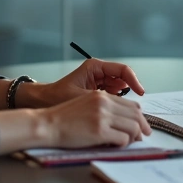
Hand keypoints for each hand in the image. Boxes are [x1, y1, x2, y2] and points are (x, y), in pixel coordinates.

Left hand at [20, 59, 144, 107]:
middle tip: (138, 110)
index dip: (134, 81)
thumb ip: (103, 100)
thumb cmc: (57, 96)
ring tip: (129, 115)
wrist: (42, 102)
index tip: (140, 93)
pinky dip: (117, 105)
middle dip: (132, 93)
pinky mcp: (97, 92)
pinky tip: (118, 116)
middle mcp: (99, 72)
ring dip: (125, 101)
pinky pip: (113, 96)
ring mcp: (99, 81)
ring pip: (120, 89)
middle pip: (124, 80)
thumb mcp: (82, 97)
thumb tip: (123, 107)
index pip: (123, 70)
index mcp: (95, 67)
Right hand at [37, 90, 151, 147]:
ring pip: (133, 127)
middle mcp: (105, 103)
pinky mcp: (99, 131)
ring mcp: (103, 117)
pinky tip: (116, 146)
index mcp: (102, 96)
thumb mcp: (86, 104)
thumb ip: (104, 109)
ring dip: (134, 138)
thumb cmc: (63, 119)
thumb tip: (123, 122)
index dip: (139, 117)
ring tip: (129, 143)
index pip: (131, 105)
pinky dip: (123, 144)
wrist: (47, 125)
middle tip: (143, 137)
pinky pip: (123, 139)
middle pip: (136, 115)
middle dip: (142, 128)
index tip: (141, 126)